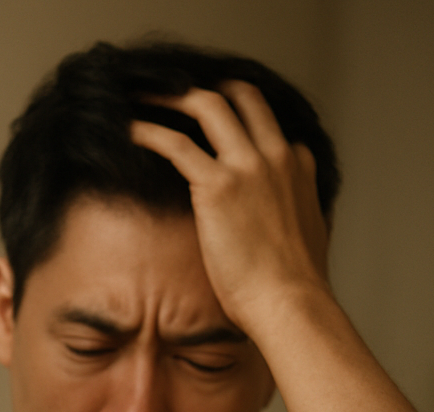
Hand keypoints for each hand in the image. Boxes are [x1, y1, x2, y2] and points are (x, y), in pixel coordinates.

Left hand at [131, 81, 331, 336]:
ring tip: (140, 96)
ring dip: (170, 96)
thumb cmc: (290, 286)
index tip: (205, 118)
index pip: (267, 122)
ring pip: (208, 105)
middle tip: (169, 90)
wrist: (289, 303)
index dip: (234, 114)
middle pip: (240, 95)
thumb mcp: (305, 235)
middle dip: (203, 87)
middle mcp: (278, 155)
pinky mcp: (219, 185)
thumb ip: (292, 214)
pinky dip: (149, 130)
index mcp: (299, 166)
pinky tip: (128, 130)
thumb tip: (278, 223)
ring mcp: (250, 166)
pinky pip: (176, 143)